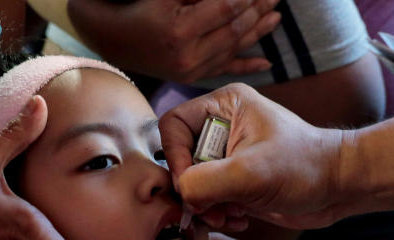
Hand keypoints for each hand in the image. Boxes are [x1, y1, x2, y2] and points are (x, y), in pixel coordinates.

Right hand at [69, 0, 281, 82]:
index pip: (226, 8)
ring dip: (258, 32)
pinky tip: (267, 63)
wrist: (116, 38)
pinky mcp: (192, 77)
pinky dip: (247, 65)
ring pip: (233, 49)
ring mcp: (190, 70)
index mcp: (180, 30)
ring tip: (277, 16)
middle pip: (234, 30)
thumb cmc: (140, 7)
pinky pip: (224, 70)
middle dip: (258, 10)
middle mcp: (187, 55)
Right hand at [159, 83, 354, 229]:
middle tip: (213, 208)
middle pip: (180, 159)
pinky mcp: (233, 181)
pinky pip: (207, 200)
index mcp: (223, 105)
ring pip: (191, 184)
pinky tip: (240, 218)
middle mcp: (220, 127)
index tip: (193, 185)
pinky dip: (217, 214)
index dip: (176, 158)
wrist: (338, 187)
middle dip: (194, 190)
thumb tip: (181, 194)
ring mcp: (226, 156)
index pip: (172, 126)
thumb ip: (206, 181)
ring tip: (230, 215)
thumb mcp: (251, 172)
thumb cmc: (305, 166)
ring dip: (206, 207)